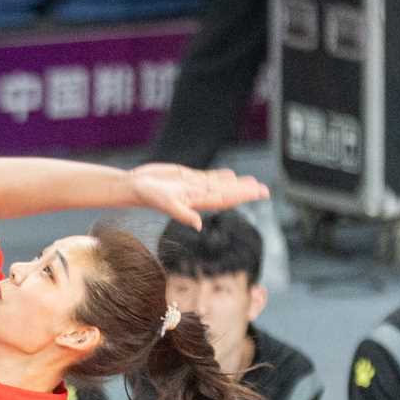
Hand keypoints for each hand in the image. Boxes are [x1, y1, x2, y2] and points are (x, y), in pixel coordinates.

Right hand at [126, 164, 266, 228]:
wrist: (133, 187)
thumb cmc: (146, 196)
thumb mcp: (165, 203)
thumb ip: (182, 213)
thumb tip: (198, 225)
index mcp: (197, 201)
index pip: (225, 199)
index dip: (242, 196)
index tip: (259, 193)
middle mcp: (198, 195)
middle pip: (227, 193)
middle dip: (246, 192)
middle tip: (265, 191)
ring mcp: (193, 186)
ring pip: (220, 184)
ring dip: (237, 184)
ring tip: (254, 183)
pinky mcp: (186, 177)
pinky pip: (207, 177)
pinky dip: (220, 176)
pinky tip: (230, 174)